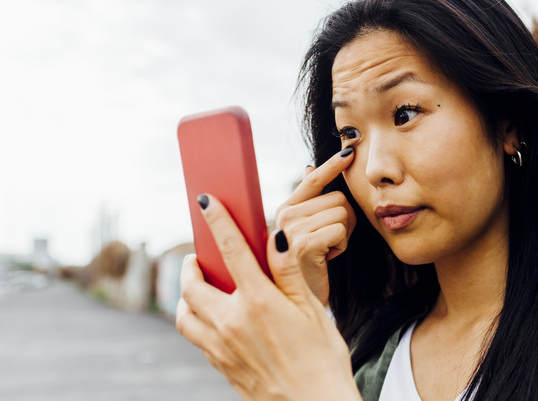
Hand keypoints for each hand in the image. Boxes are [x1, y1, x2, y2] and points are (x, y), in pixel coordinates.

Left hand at [176, 192, 360, 400]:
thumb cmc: (322, 359)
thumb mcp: (312, 309)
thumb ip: (288, 270)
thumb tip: (275, 236)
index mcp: (259, 302)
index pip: (231, 249)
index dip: (217, 220)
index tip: (205, 201)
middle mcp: (232, 323)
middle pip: (192, 285)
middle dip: (189, 265)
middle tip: (198, 256)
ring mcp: (221, 347)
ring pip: (184, 314)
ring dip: (185, 295)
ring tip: (200, 286)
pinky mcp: (220, 366)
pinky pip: (196, 337)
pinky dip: (196, 319)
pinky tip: (214, 316)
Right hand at [275, 147, 355, 303]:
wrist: (303, 303)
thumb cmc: (310, 267)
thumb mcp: (309, 230)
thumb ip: (310, 201)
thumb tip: (309, 166)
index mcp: (286, 208)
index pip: (314, 179)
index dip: (333, 164)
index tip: (350, 150)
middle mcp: (284, 215)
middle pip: (338, 198)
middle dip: (346, 220)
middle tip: (331, 242)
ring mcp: (290, 230)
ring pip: (342, 213)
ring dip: (344, 234)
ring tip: (326, 251)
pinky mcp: (302, 245)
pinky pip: (340, 230)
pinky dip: (342, 245)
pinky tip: (328, 258)